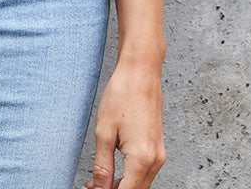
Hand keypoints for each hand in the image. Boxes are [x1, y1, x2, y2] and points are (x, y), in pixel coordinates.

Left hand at [87, 59, 166, 188]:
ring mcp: (159, 154)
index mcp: (142, 158)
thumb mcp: (104, 132)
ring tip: (98, 180)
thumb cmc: (122, 95)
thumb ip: (103, 166)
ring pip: (140, 184)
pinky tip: (114, 170)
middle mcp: (155, 160)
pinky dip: (129, 175)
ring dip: (121, 185)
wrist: (141, 72)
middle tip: (91, 186)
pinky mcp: (158, 148)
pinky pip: (144, 172)